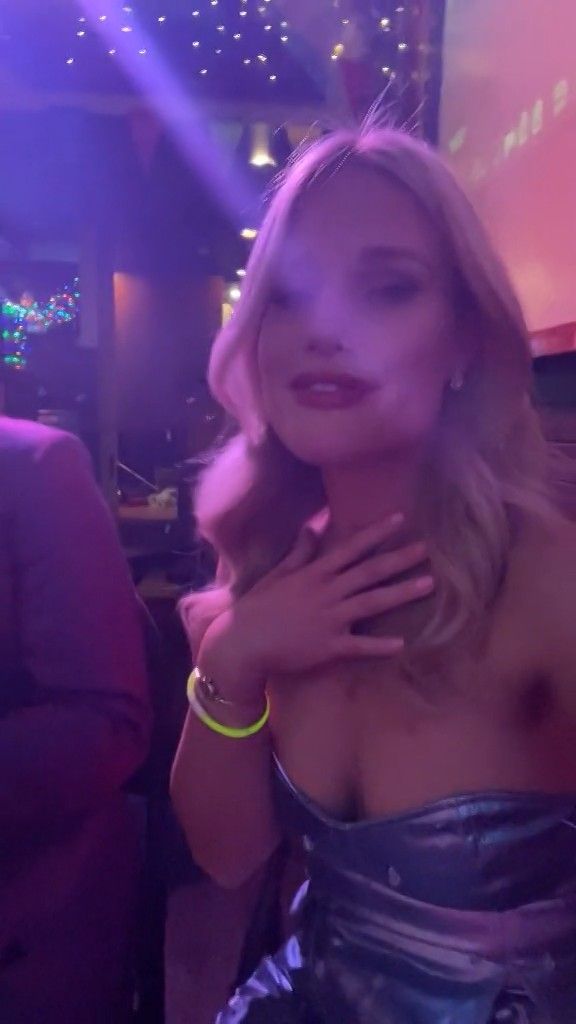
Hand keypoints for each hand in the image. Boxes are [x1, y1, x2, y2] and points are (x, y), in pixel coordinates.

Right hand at [198, 515, 432, 703]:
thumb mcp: (277, 575)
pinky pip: (360, 646)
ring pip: (372, 603)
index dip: (376, 533)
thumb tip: (311, 528)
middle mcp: (327, 592)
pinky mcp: (329, 647)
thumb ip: (299, 553)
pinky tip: (402, 643)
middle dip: (399, 559)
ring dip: (401, 593)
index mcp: (315, 574)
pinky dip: (381, 646)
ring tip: (428, 584)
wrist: (242, 642)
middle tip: (426, 549)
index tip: (400, 519)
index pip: (351, 548)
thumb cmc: (258, 607)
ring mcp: (330, 619)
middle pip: (369, 572)